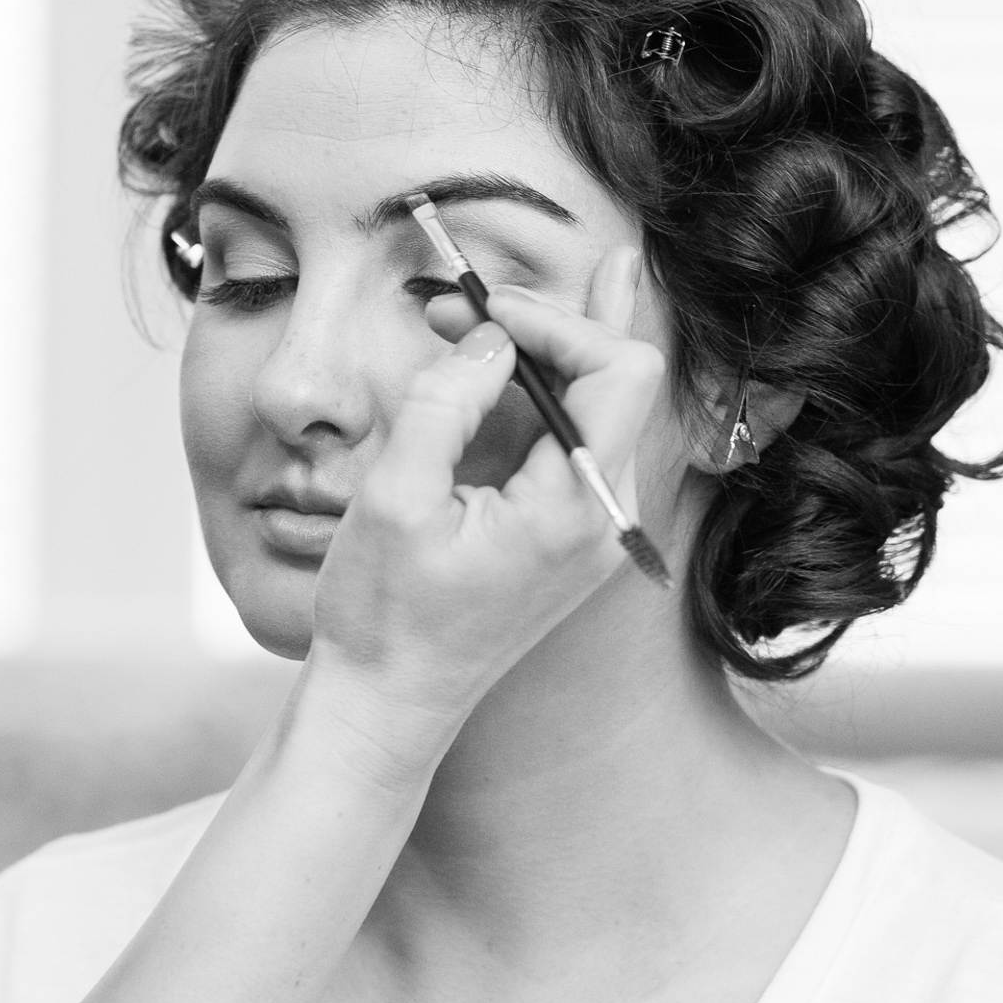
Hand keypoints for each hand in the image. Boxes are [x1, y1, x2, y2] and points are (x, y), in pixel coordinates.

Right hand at [302, 246, 665, 778]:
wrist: (387, 705)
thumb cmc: (384, 615)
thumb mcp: (396, 496)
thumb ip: (446, 401)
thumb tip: (489, 337)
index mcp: (574, 510)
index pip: (618, 372)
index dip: (558, 321)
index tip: (484, 312)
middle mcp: (601, 517)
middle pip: (615, 381)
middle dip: (545, 325)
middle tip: (467, 297)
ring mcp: (586, 528)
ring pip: (592, 408)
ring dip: (537, 354)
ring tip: (490, 301)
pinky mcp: (559, 535)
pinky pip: (563, 443)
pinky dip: (530, 395)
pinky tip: (508, 354)